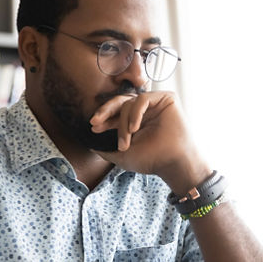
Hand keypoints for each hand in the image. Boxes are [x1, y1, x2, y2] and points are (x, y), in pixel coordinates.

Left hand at [90, 91, 209, 192]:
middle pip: (120, 102)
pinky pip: (143, 99)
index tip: (93, 127)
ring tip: (127, 141)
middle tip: (95, 121)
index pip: (115, 113)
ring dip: (124, 124)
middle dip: (105, 111)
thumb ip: (105, 151)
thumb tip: (90, 147)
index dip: (103, 118)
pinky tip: (135, 128)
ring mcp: (155, 104)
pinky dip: (135, 113)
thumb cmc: (151, 160)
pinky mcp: (166, 99)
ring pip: (129, 103)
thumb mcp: (122, 156)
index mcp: (135, 121)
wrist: (172, 163)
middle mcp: (144, 111)